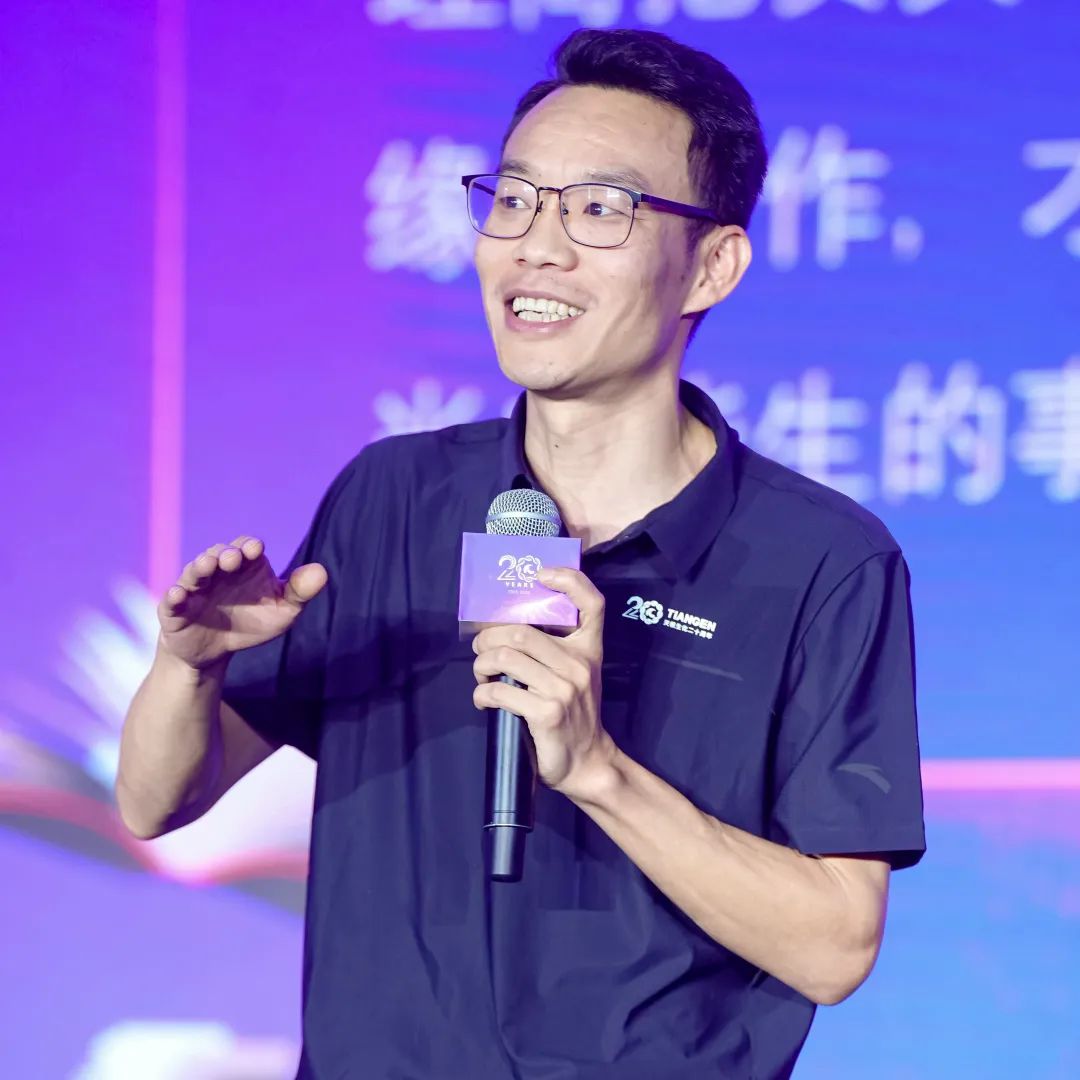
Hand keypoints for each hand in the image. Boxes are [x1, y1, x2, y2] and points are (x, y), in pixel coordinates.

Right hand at [156, 536, 326, 671]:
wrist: (217, 651)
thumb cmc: (252, 622)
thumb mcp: (282, 611)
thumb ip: (300, 592)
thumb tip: (322, 571)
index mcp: (244, 567)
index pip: (246, 548)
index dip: (249, 546)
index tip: (256, 549)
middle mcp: (218, 572)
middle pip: (219, 554)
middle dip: (225, 554)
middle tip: (232, 558)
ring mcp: (194, 589)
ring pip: (194, 572)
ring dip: (200, 566)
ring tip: (208, 565)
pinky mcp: (175, 610)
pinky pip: (171, 600)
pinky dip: (173, 596)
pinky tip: (177, 595)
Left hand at [471, 566, 614, 798]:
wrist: (587, 762)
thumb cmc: (574, 714)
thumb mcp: (576, 676)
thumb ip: (554, 650)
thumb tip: (504, 627)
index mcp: (589, 650)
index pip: (592, 603)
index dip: (568, 580)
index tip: (539, 575)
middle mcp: (579, 664)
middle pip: (521, 631)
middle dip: (488, 639)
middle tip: (480, 652)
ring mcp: (564, 689)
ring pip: (505, 658)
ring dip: (481, 665)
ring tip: (481, 676)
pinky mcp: (547, 713)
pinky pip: (499, 691)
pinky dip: (482, 694)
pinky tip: (484, 701)